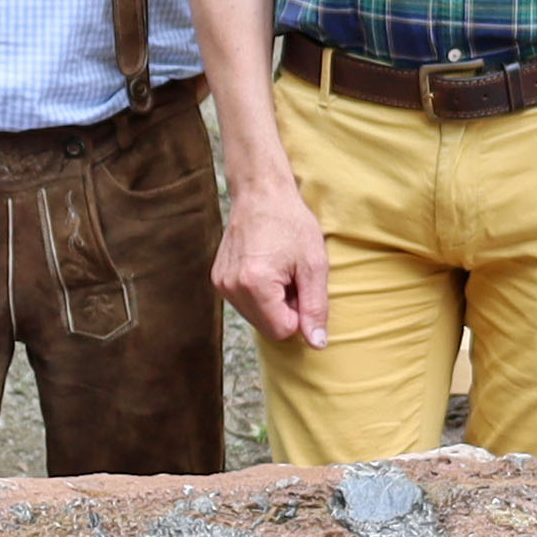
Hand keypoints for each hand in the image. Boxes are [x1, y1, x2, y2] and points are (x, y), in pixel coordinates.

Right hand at [214, 171, 331, 352]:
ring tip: (280, 271)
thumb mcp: (314, 264)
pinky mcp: (218, 279)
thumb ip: (316, 307)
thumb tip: (317, 344)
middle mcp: (231, 287)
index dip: (300, 315)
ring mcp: (221, 283)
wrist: (260, 193)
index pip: (282, 331)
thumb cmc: (291, 223)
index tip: (302, 287)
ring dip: (273, 303)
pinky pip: (245, 304)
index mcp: (255, 284)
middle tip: (293, 277)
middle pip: (267, 327)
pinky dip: (260, 294)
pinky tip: (266, 268)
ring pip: (256, 318)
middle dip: (285, 310)